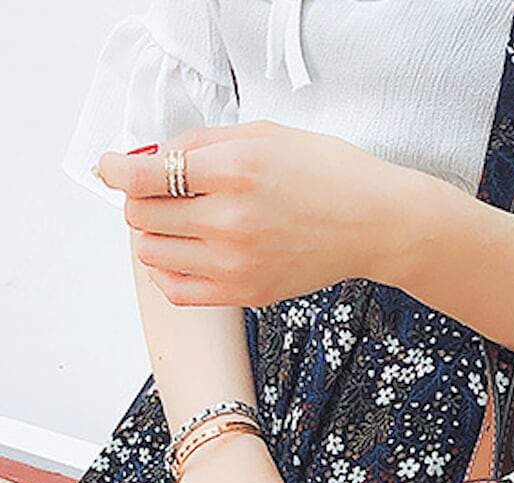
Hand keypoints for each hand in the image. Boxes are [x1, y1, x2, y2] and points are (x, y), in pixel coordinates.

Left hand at [96, 121, 402, 307]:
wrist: (375, 224)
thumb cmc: (328, 176)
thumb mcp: (262, 136)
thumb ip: (200, 143)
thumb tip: (149, 157)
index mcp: (233, 170)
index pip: (142, 175)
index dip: (115, 169)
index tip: (113, 167)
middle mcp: (231, 219)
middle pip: (141, 215)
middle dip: (142, 199)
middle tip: (161, 192)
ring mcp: (238, 261)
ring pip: (152, 253)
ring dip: (154, 235)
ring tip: (178, 223)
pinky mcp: (248, 291)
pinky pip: (177, 291)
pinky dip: (168, 272)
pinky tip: (185, 254)